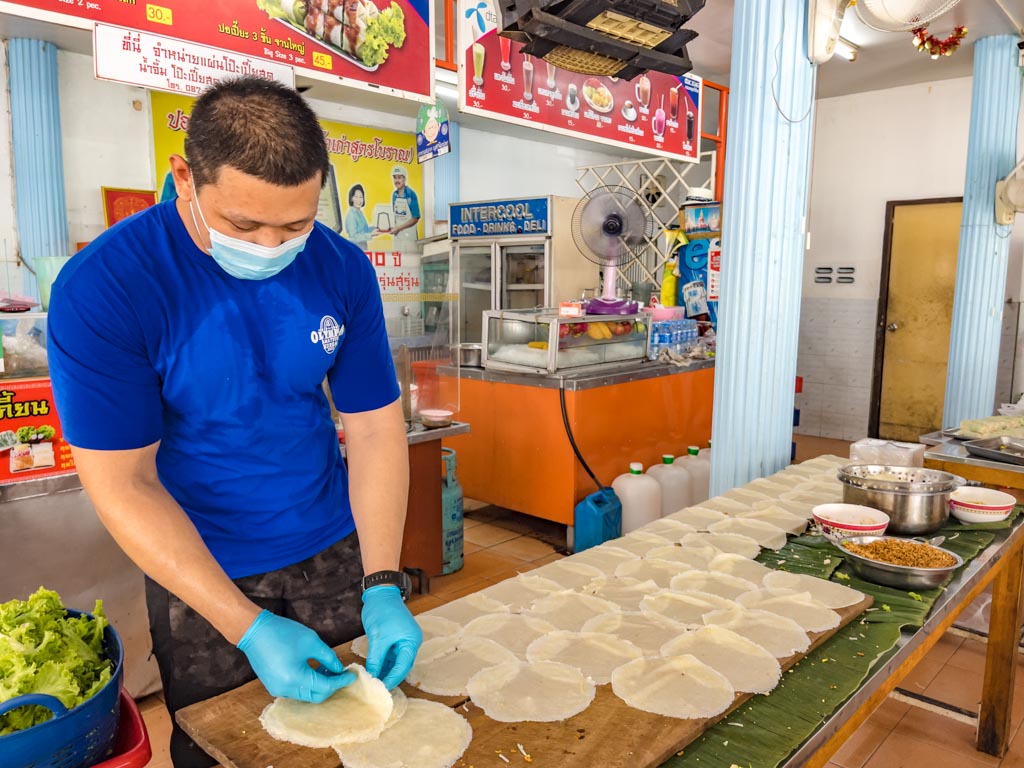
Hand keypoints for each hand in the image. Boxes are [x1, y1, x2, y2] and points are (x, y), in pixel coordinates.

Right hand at [237, 610, 353, 701]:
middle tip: (341, 672)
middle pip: (316, 696)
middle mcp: (286, 689)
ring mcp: (277, 690)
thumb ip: (328, 657)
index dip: (340, 681)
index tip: (352, 675)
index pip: (325, 687)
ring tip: (327, 668)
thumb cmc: (283, 633)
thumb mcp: (311, 642)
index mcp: (296, 678)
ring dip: (319, 685)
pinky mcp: (273, 686)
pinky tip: (313, 670)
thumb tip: (339, 669)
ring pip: (306, 695)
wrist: (254, 631)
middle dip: (331, 686)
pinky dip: (307, 684)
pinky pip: (295, 691)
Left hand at [361, 586, 422, 689]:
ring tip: (374, 681)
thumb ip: (376, 659)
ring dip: (385, 670)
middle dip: (390, 676)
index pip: (403, 666)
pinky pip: (390, 655)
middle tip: (376, 688)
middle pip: (401, 665)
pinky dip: (383, 662)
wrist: (379, 592)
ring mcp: (403, 640)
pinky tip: (374, 670)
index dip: (392, 678)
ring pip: (395, 661)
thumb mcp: (378, 637)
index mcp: (411, 641)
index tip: (381, 688)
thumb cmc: (382, 611)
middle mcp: (410, 642)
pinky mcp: (395, 638)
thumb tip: (372, 676)